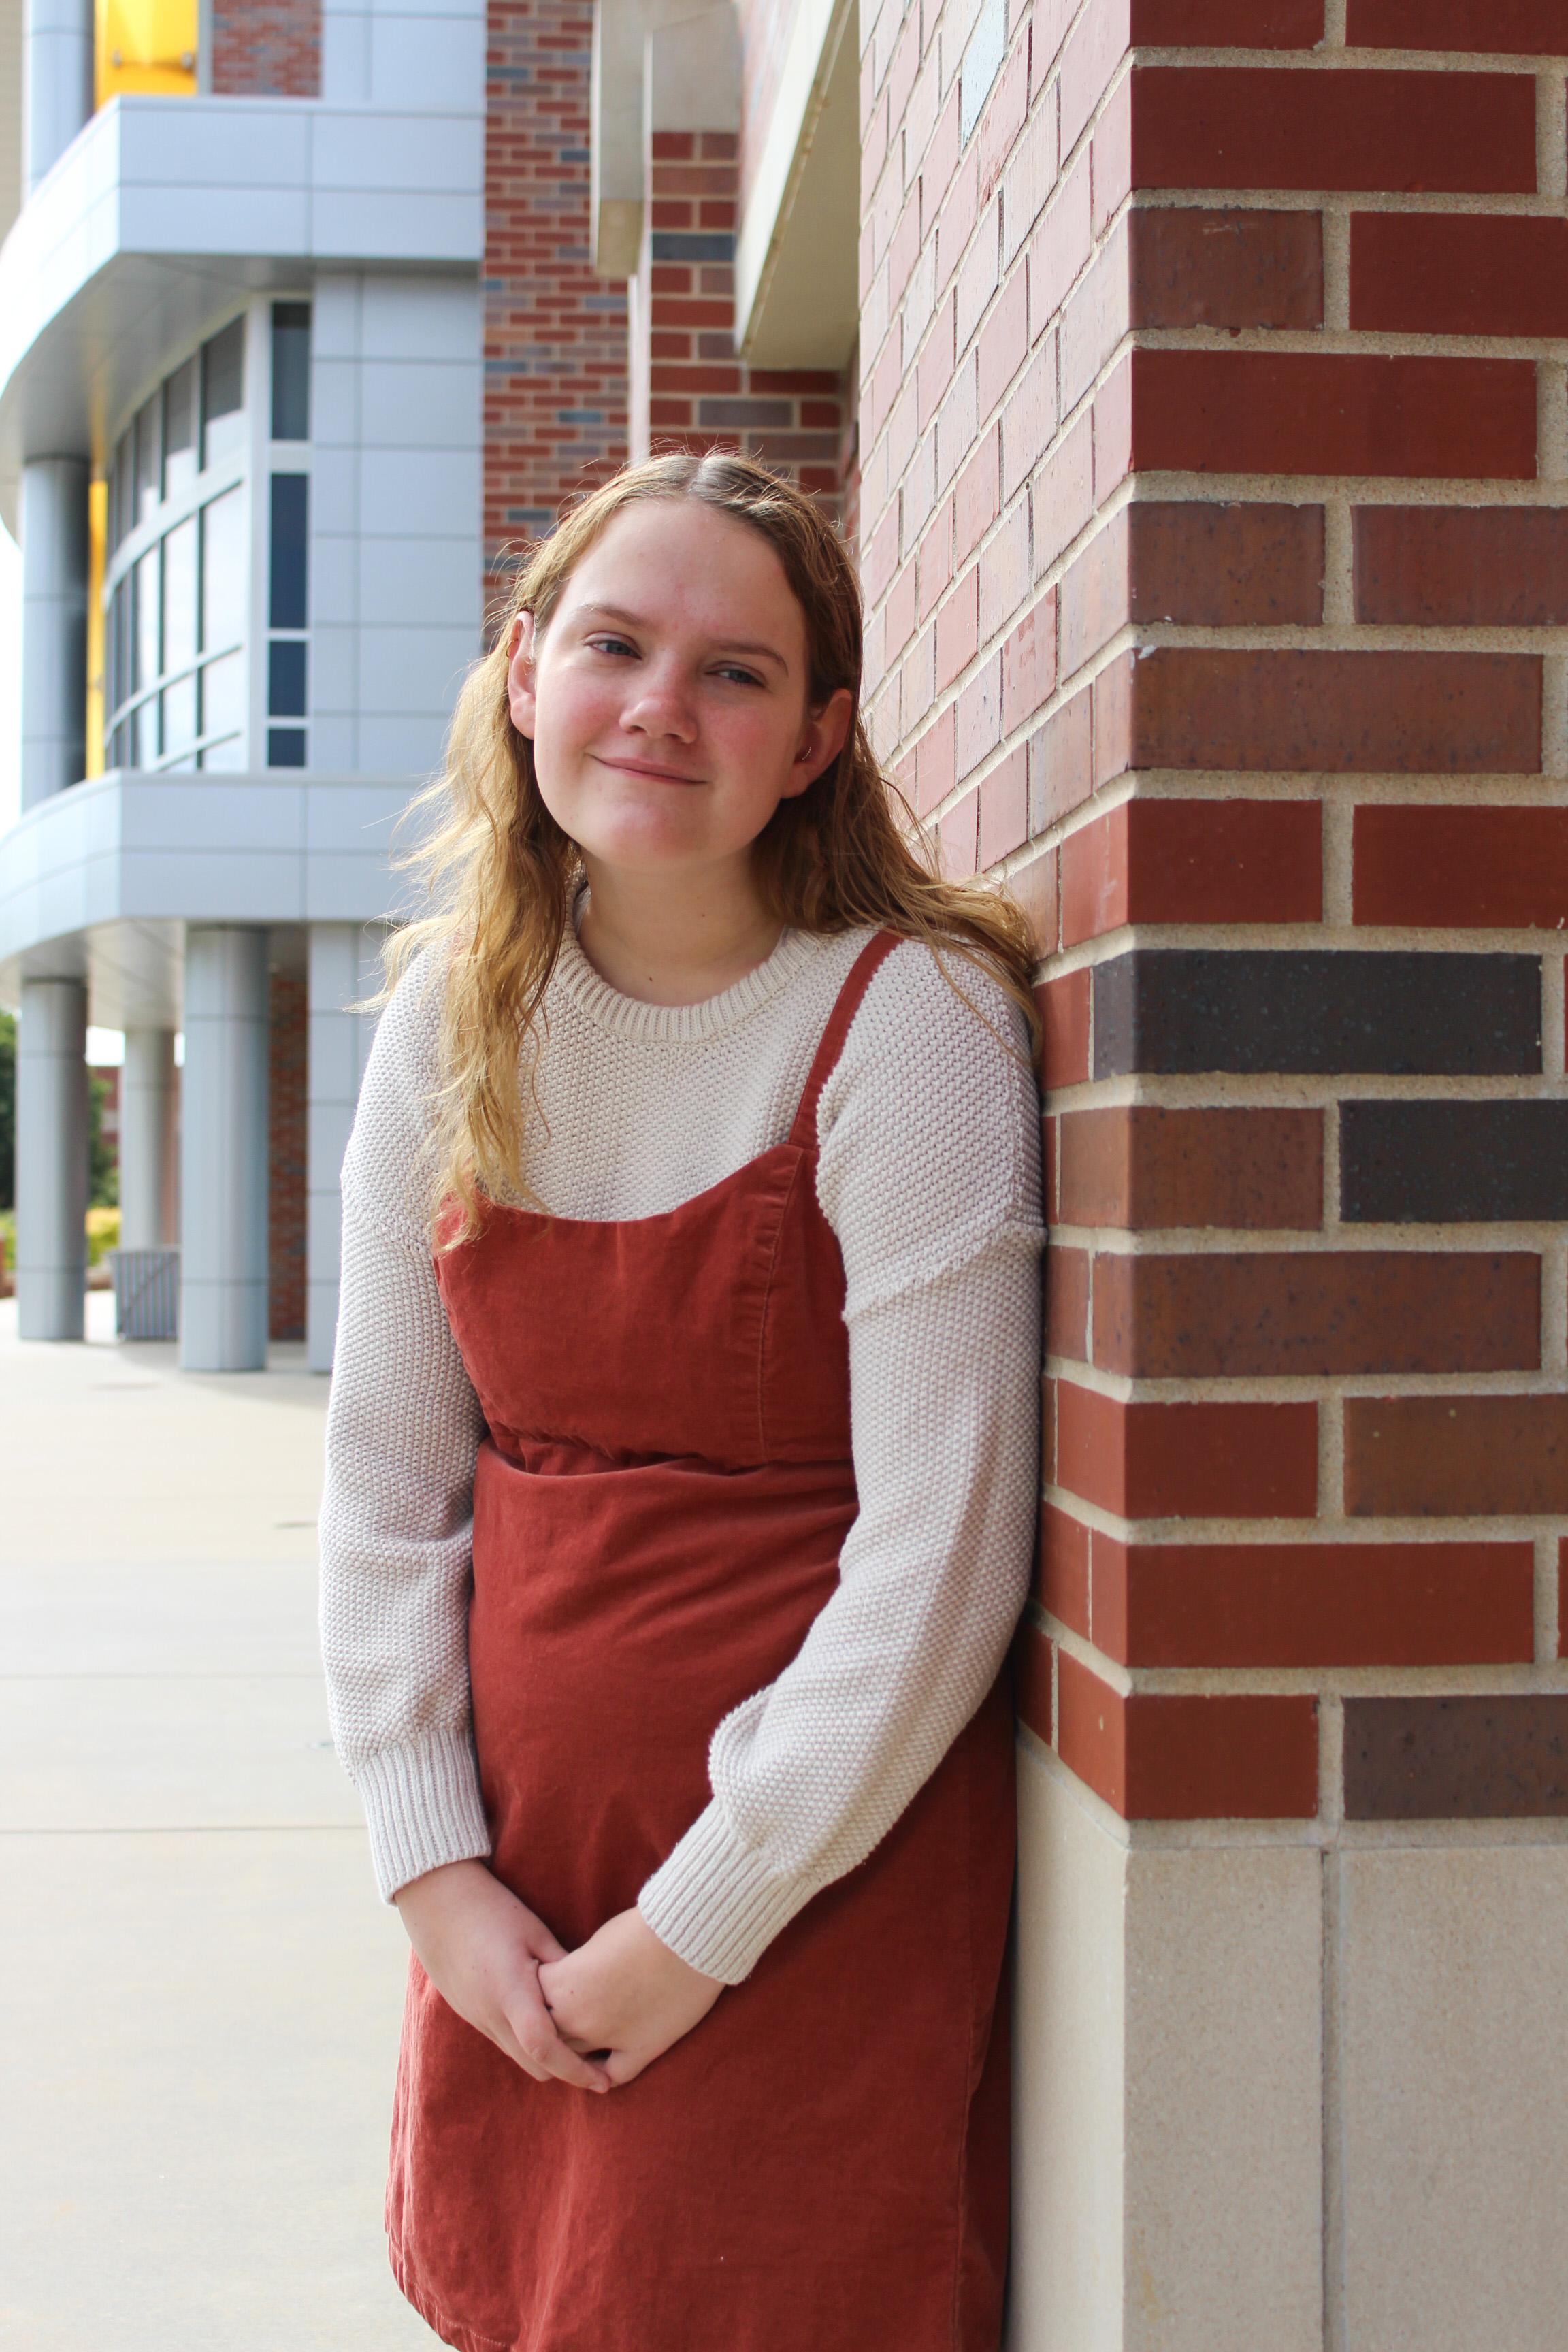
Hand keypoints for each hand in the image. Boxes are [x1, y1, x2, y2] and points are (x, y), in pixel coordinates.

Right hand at [394, 1858, 609, 2092]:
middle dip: (567, 2070)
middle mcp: (491, 2014)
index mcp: (510, 1992)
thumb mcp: (535, 1932)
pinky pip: (504, 2040)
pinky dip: (527, 2042)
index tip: (605, 2082)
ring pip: (518, 2055)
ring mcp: (477, 2017)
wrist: (437, 1905)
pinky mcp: (470, 2014)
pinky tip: (545, 2021)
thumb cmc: (492, 1911)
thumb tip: (593, 1995)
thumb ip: (562, 1968)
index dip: (577, 2071)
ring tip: (579, 2043)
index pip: (545, 2049)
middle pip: (535, 2064)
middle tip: (601, 2062)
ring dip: (546, 2057)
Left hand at [538, 1907, 723, 2087]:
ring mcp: (612, 2038)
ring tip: (579, 2037)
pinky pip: (613, 2075)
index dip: (536, 1989)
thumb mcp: (597, 1942)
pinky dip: (605, 2073)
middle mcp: (580, 2018)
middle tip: (558, 2015)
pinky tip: (603, 2066)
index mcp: (564, 1986)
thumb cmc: (643, 1928)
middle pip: (548, 2033)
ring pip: (575, 2059)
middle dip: (549, 2024)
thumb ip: (575, 1969)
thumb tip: (572, 1980)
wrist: (689, 1936)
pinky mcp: (643, 2049)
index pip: (531, 1997)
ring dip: (574, 2051)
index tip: (543, 1983)